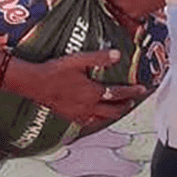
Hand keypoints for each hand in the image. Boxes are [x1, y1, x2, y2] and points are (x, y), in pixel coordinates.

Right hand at [7, 49, 145, 124]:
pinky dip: (96, 119)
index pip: (119, 93)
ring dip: (112, 114)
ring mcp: (78, 114)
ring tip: (116, 109)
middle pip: (113, 111)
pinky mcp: (69, 116)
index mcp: (93, 93)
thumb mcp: (78, 60)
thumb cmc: (54, 70)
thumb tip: (118, 55)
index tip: (142, 89)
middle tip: (132, 101)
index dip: (133, 91)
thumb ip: (99, 58)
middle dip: (124, 106)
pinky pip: (87, 122)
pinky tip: (95, 116)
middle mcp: (88, 107)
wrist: (34, 84)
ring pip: (101, 118)